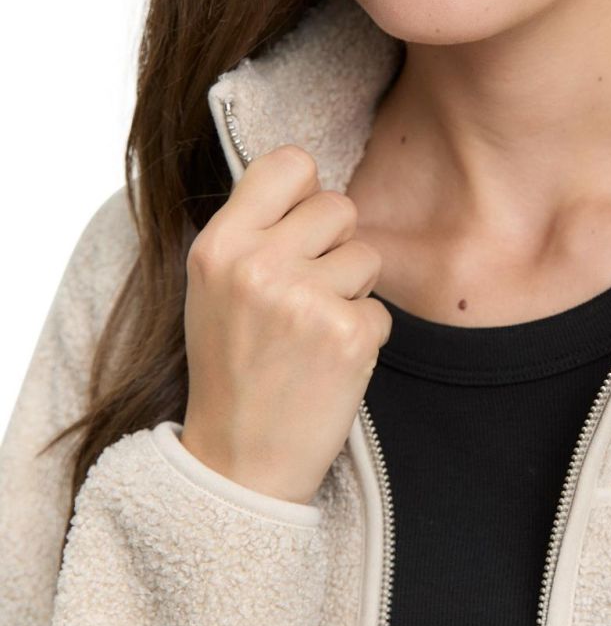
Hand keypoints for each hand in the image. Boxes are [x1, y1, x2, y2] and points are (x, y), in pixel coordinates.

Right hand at [180, 144, 391, 503]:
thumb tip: (307, 177)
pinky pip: (381, 309)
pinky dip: (364, 336)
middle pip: (339, 206)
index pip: (290, 162)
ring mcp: (304, 300)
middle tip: (304, 294)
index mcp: (220, 244)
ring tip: (311, 333)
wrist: (238, 463)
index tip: (297, 226)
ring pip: (366, 256)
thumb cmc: (231, 366)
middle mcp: (258, 265)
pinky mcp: (347, 336)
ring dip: (351, 292)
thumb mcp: (214, 286)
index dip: (304, 192)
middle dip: (334, 246)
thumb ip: (254, 228)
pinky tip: (328, 364)